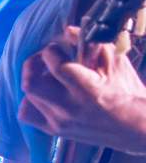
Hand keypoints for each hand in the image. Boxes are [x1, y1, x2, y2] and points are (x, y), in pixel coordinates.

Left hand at [20, 26, 145, 152]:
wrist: (135, 125)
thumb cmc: (128, 91)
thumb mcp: (115, 63)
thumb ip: (91, 45)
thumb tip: (68, 31)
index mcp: (87, 89)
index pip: (54, 64)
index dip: (51, 50)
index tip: (58, 47)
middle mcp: (68, 107)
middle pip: (31, 84)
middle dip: (34, 66)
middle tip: (45, 60)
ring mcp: (59, 122)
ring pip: (26, 99)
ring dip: (33, 83)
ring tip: (47, 78)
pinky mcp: (54, 131)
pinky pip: (27, 115)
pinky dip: (30, 102)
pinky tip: (44, 95)